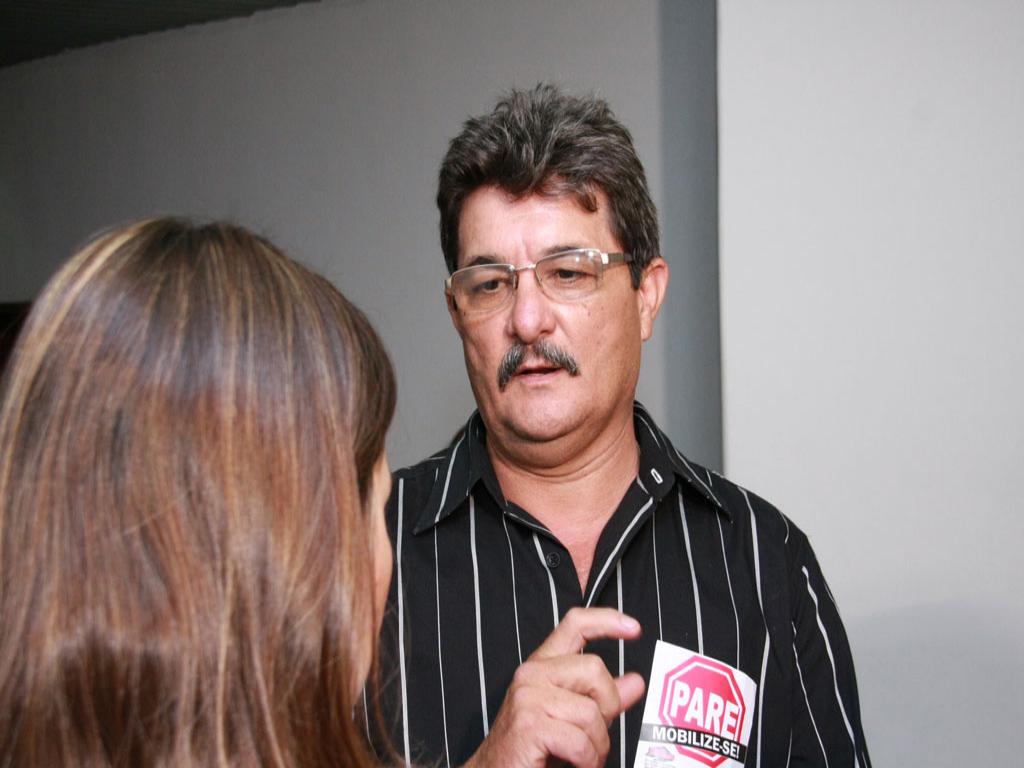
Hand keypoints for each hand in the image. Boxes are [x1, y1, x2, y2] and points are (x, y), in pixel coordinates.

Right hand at [462, 607, 645, 767]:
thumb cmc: (532, 750)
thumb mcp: (571, 718)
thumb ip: (601, 699)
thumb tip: (635, 681)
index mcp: (542, 666)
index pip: (575, 625)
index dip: (607, 620)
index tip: (633, 628)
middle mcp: (532, 674)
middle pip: (594, 668)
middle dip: (608, 706)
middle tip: (597, 735)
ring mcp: (527, 697)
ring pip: (590, 711)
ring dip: (597, 745)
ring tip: (585, 758)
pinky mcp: (529, 725)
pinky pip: (580, 741)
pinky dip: (587, 761)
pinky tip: (577, 765)